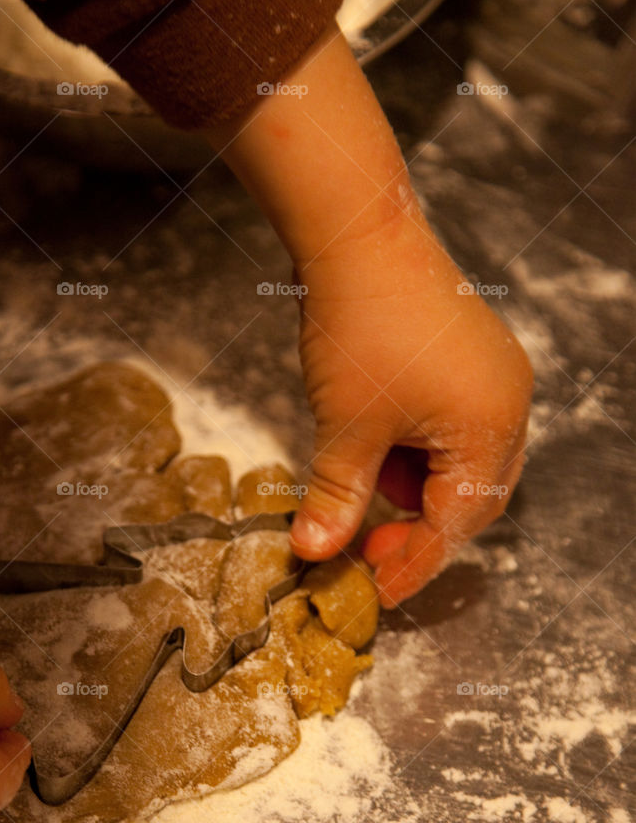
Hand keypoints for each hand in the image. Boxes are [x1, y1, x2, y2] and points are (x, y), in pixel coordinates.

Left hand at [206, 24, 532, 606]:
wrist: (356, 233)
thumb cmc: (358, 329)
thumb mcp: (344, 428)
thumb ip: (335, 499)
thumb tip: (313, 553)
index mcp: (492, 428)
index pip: (459, 522)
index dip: (412, 562)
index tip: (374, 589)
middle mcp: (508, 405)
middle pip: (471, 497)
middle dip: (418, 528)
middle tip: (367, 549)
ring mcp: (495, 377)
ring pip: (461, 463)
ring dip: (413, 488)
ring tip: (363, 481)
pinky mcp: (472, 358)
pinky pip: (453, 426)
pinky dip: (415, 451)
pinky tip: (375, 443)